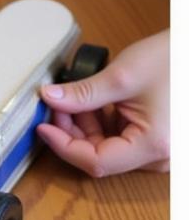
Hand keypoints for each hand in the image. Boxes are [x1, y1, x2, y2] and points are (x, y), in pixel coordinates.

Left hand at [37, 31, 169, 176]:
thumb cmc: (175, 58)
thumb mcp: (123, 76)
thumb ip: (82, 94)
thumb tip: (49, 98)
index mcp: (153, 146)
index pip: (96, 161)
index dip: (63, 146)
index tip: (43, 128)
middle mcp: (159, 157)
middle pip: (100, 157)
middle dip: (72, 134)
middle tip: (56, 109)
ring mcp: (159, 150)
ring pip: (108, 150)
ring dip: (85, 128)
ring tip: (73, 103)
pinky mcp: (157, 140)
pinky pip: (121, 141)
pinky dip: (102, 125)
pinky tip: (92, 106)